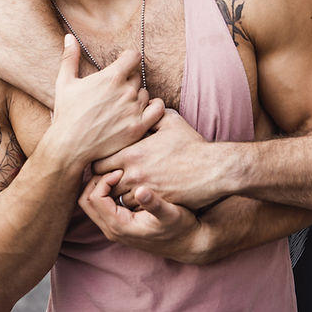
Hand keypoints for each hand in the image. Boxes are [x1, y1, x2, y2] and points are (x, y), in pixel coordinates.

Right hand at [46, 35, 163, 163]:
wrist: (69, 146)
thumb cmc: (66, 114)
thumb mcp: (64, 83)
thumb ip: (69, 57)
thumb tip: (69, 36)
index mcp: (111, 76)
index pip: (133, 56)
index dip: (127, 59)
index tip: (121, 65)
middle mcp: (126, 91)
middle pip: (137, 76)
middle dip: (128, 81)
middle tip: (115, 92)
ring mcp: (134, 109)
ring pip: (146, 94)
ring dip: (137, 97)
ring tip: (122, 106)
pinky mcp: (139, 127)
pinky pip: (158, 110)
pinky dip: (154, 108)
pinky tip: (143, 111)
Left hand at [79, 170, 211, 263]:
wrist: (188, 243)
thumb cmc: (182, 227)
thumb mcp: (172, 214)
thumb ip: (155, 203)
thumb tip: (141, 191)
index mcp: (119, 226)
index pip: (95, 198)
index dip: (104, 180)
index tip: (121, 171)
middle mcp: (112, 229)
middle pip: (86, 201)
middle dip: (96, 181)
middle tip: (115, 169)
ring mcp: (114, 227)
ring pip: (92, 203)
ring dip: (100, 185)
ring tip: (119, 173)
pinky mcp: (119, 223)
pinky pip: (102, 205)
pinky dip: (106, 191)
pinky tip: (123, 180)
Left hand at [91, 109, 221, 209]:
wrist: (213, 170)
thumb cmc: (192, 145)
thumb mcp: (172, 122)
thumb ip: (151, 113)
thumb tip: (144, 103)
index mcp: (132, 153)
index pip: (98, 163)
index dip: (99, 163)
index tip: (107, 161)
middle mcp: (133, 173)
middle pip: (103, 183)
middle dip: (104, 181)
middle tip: (111, 177)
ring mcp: (144, 191)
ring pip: (117, 198)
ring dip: (118, 194)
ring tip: (125, 187)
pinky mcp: (155, 204)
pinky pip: (133, 208)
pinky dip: (133, 204)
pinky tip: (139, 196)